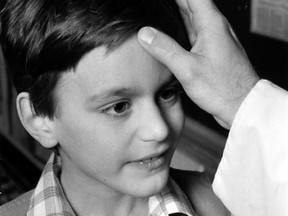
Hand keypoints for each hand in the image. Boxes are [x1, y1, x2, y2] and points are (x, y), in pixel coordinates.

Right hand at [137, 0, 258, 128]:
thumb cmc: (223, 89)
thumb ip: (165, 49)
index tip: (159, 1)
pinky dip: (183, 28)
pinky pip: (195, 32)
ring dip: (177, 12)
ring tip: (160, 12)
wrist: (242, 106)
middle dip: (173, 2)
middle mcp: (215, 28)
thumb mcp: (188, 69)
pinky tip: (173, 32)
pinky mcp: (212, 51)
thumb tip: (145, 33)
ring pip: (193, 18)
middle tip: (155, 6)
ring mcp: (214, 39)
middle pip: (192, 4)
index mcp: (212, 24)